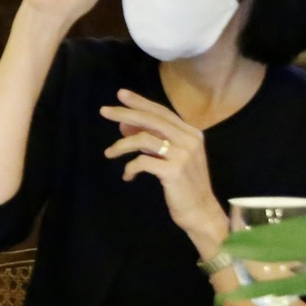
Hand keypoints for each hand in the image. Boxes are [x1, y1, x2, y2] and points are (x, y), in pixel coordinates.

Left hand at [102, 88, 229, 256]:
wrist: (200, 211)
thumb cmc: (184, 184)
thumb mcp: (170, 157)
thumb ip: (152, 139)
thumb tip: (124, 123)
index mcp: (191, 133)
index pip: (162, 112)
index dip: (140, 102)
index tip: (121, 94)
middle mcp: (190, 140)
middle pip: (152, 120)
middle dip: (125, 113)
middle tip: (104, 111)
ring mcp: (183, 155)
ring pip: (143, 139)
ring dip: (121, 145)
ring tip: (109, 153)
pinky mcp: (174, 170)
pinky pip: (142, 162)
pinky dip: (130, 168)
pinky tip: (128, 176)